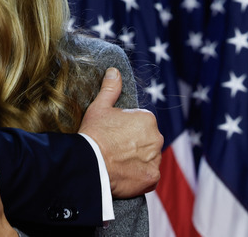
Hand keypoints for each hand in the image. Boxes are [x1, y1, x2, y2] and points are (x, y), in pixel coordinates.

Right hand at [79, 67, 162, 197]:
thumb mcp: (99, 107)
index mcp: (147, 118)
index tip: (113, 135)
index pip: (140, 124)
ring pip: (149, 159)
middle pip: (147, 141)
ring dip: (138, 161)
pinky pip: (149, 176)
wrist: (91, 163)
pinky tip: (124, 174)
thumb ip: (110, 88)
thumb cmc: (94, 133)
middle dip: (135, 145)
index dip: (125, 130)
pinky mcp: (152, 177)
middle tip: (115, 149)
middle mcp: (157, 137)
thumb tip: (114, 71)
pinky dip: (139, 176)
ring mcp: (156, 159)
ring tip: (118, 163)